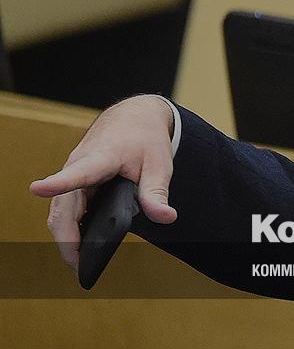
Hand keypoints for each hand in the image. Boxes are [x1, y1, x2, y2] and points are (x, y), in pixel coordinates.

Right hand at [29, 95, 177, 270]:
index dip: (58, 182)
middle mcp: (79, 164)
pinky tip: (80, 244)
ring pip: (60, 210)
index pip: (78, 172)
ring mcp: (72, 172)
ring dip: (66, 235)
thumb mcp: (159, 164)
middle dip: (67, 237)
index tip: (38, 188)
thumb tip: (166, 217)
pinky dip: (69, 226)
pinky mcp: (73, 181)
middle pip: (64, 205)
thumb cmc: (145, 139)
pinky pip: (65, 208)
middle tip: (80, 265)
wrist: (134, 118)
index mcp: (101, 157)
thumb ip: (157, 192)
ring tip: (80, 261)